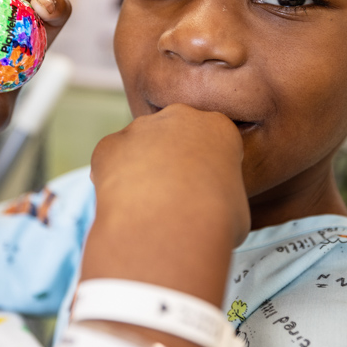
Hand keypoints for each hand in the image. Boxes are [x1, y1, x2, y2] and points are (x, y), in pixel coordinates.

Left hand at [85, 104, 249, 287]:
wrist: (169, 229)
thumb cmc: (212, 223)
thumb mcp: (236, 206)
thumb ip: (221, 192)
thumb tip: (211, 206)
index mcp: (218, 127)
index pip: (213, 140)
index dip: (208, 165)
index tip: (203, 188)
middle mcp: (179, 117)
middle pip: (174, 133)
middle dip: (172, 157)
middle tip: (172, 194)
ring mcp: (141, 128)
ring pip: (140, 143)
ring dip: (141, 166)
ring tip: (146, 204)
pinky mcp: (110, 144)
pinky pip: (111, 158)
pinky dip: (112, 177)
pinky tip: (122, 202)